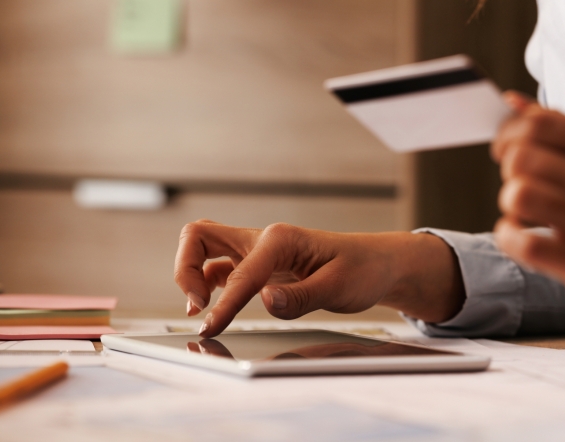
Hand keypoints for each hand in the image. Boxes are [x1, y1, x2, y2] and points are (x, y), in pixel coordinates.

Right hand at [174, 221, 462, 336]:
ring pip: (203, 248)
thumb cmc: (362, 269)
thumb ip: (301, 297)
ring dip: (191, 274)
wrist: (376, 264)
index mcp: (281, 240)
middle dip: (186, 269)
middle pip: (199, 236)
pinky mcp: (259, 265)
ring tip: (199, 309)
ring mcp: (258, 251)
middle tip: (197, 306)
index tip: (209, 329)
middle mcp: (264, 240)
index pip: (240, 274)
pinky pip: (219, 267)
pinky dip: (206, 282)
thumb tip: (265, 302)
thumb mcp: (340, 287)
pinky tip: (213, 304)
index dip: (223, 304)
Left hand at [491, 92, 564, 353]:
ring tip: (522, 214)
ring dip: (508, 205)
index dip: (509, 135)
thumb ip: (558, 131)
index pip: (541, 123)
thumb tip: (510, 102)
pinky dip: (508, 238)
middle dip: (508, 171)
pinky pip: (524, 242)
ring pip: (519, 194)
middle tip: (520, 185)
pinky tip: (521, 239)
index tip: (505, 151)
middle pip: (522, 157)